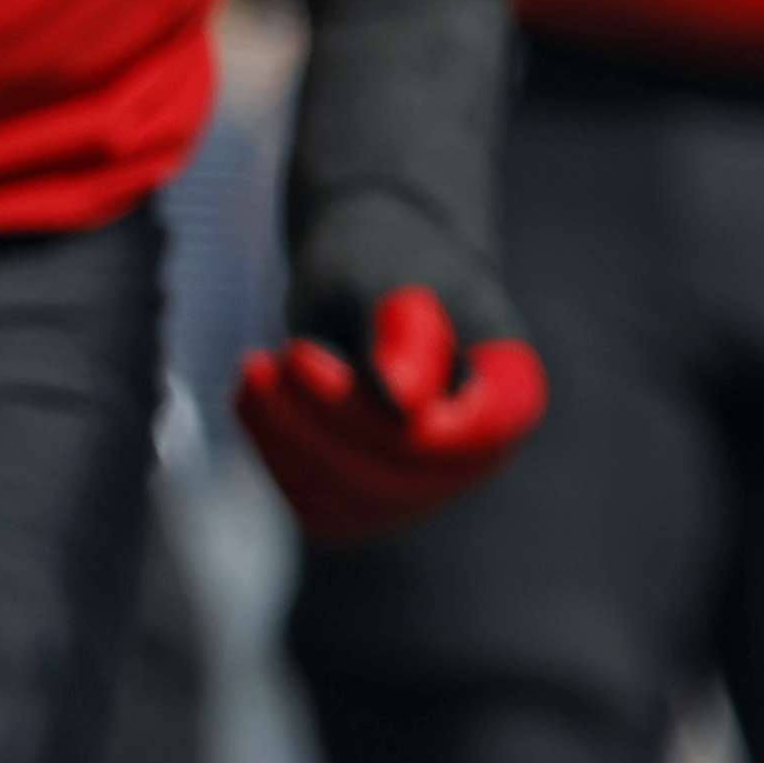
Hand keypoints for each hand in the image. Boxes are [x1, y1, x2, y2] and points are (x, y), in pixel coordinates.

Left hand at [236, 288, 546, 541]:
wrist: (368, 270)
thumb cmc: (387, 254)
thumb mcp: (390, 271)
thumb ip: (403, 332)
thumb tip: (405, 406)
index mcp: (510, 392)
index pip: (471, 437)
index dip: (389, 417)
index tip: (306, 356)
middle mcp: (477, 454)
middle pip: (404, 477)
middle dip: (324, 422)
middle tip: (279, 355)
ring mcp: (424, 487)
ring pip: (353, 503)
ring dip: (289, 440)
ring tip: (257, 366)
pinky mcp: (367, 502)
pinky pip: (317, 508)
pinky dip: (273, 458)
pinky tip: (253, 397)